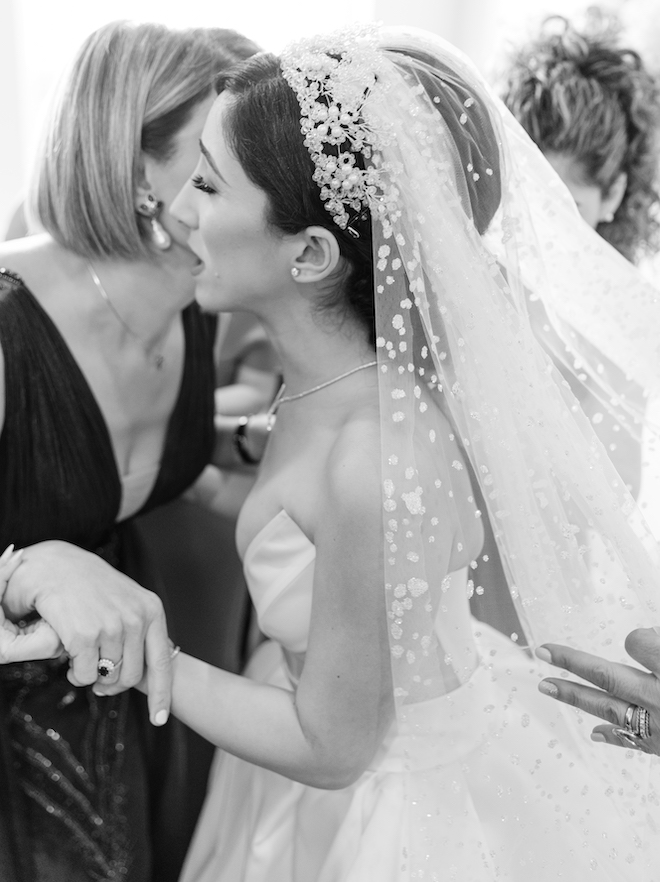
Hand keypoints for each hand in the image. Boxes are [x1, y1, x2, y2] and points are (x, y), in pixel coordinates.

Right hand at [3, 540, 172, 725]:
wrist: (54, 564)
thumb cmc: (88, 584)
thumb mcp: (126, 601)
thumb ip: (138, 630)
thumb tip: (140, 672)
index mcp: (151, 609)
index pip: (162, 661)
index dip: (161, 695)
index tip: (159, 720)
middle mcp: (136, 618)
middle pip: (131, 677)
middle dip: (113, 684)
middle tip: (97, 676)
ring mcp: (111, 626)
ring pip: (106, 679)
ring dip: (90, 676)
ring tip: (80, 657)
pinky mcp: (84, 634)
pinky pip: (85, 676)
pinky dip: (75, 673)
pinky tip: (68, 656)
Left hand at [536, 629, 659, 754]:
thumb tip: (649, 633)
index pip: (638, 643)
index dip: (638, 638)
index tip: (643, 638)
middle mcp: (658, 698)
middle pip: (607, 676)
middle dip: (573, 662)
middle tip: (542, 651)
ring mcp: (657, 726)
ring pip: (608, 707)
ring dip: (575, 695)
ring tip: (545, 686)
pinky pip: (630, 740)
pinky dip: (612, 734)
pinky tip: (595, 734)